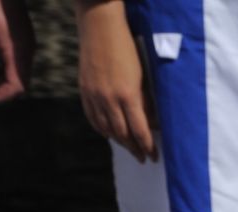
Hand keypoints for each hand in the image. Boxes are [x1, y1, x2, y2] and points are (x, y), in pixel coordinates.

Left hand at [0, 0, 34, 102]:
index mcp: (19, 51)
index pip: (16, 87)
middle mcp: (27, 50)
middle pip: (20, 83)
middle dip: (0, 91)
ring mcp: (26, 43)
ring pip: (18, 73)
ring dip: (1, 81)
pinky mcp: (21, 37)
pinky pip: (16, 61)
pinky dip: (3, 69)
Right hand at [78, 0, 155, 161]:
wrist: (100, 27)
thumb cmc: (127, 48)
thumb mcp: (143, 76)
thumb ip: (146, 102)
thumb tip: (151, 124)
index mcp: (128, 95)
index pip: (140, 131)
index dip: (147, 147)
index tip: (153, 156)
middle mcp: (109, 99)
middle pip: (122, 134)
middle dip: (134, 148)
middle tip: (142, 158)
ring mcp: (94, 96)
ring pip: (106, 129)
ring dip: (119, 142)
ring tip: (128, 148)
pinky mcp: (84, 91)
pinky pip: (92, 118)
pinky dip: (101, 129)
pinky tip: (109, 134)